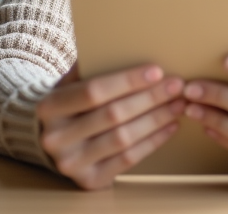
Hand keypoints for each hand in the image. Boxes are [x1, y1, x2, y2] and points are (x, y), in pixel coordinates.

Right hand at [36, 63, 184, 189]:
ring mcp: (71, 163)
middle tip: (177, 86)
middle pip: (113, 115)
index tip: (157, 71)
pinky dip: (153, 142)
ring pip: (123, 138)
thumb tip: (133, 47)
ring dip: (156, 120)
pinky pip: (127, 160)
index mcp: (49, 107)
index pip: (94, 91)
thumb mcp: (70, 81)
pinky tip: (170, 127)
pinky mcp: (88, 181)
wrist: (49, 139)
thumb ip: (92, 66)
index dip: (128, 81)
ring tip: (178, 104)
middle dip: (150, 99)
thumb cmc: (69, 102)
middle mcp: (56, 138)